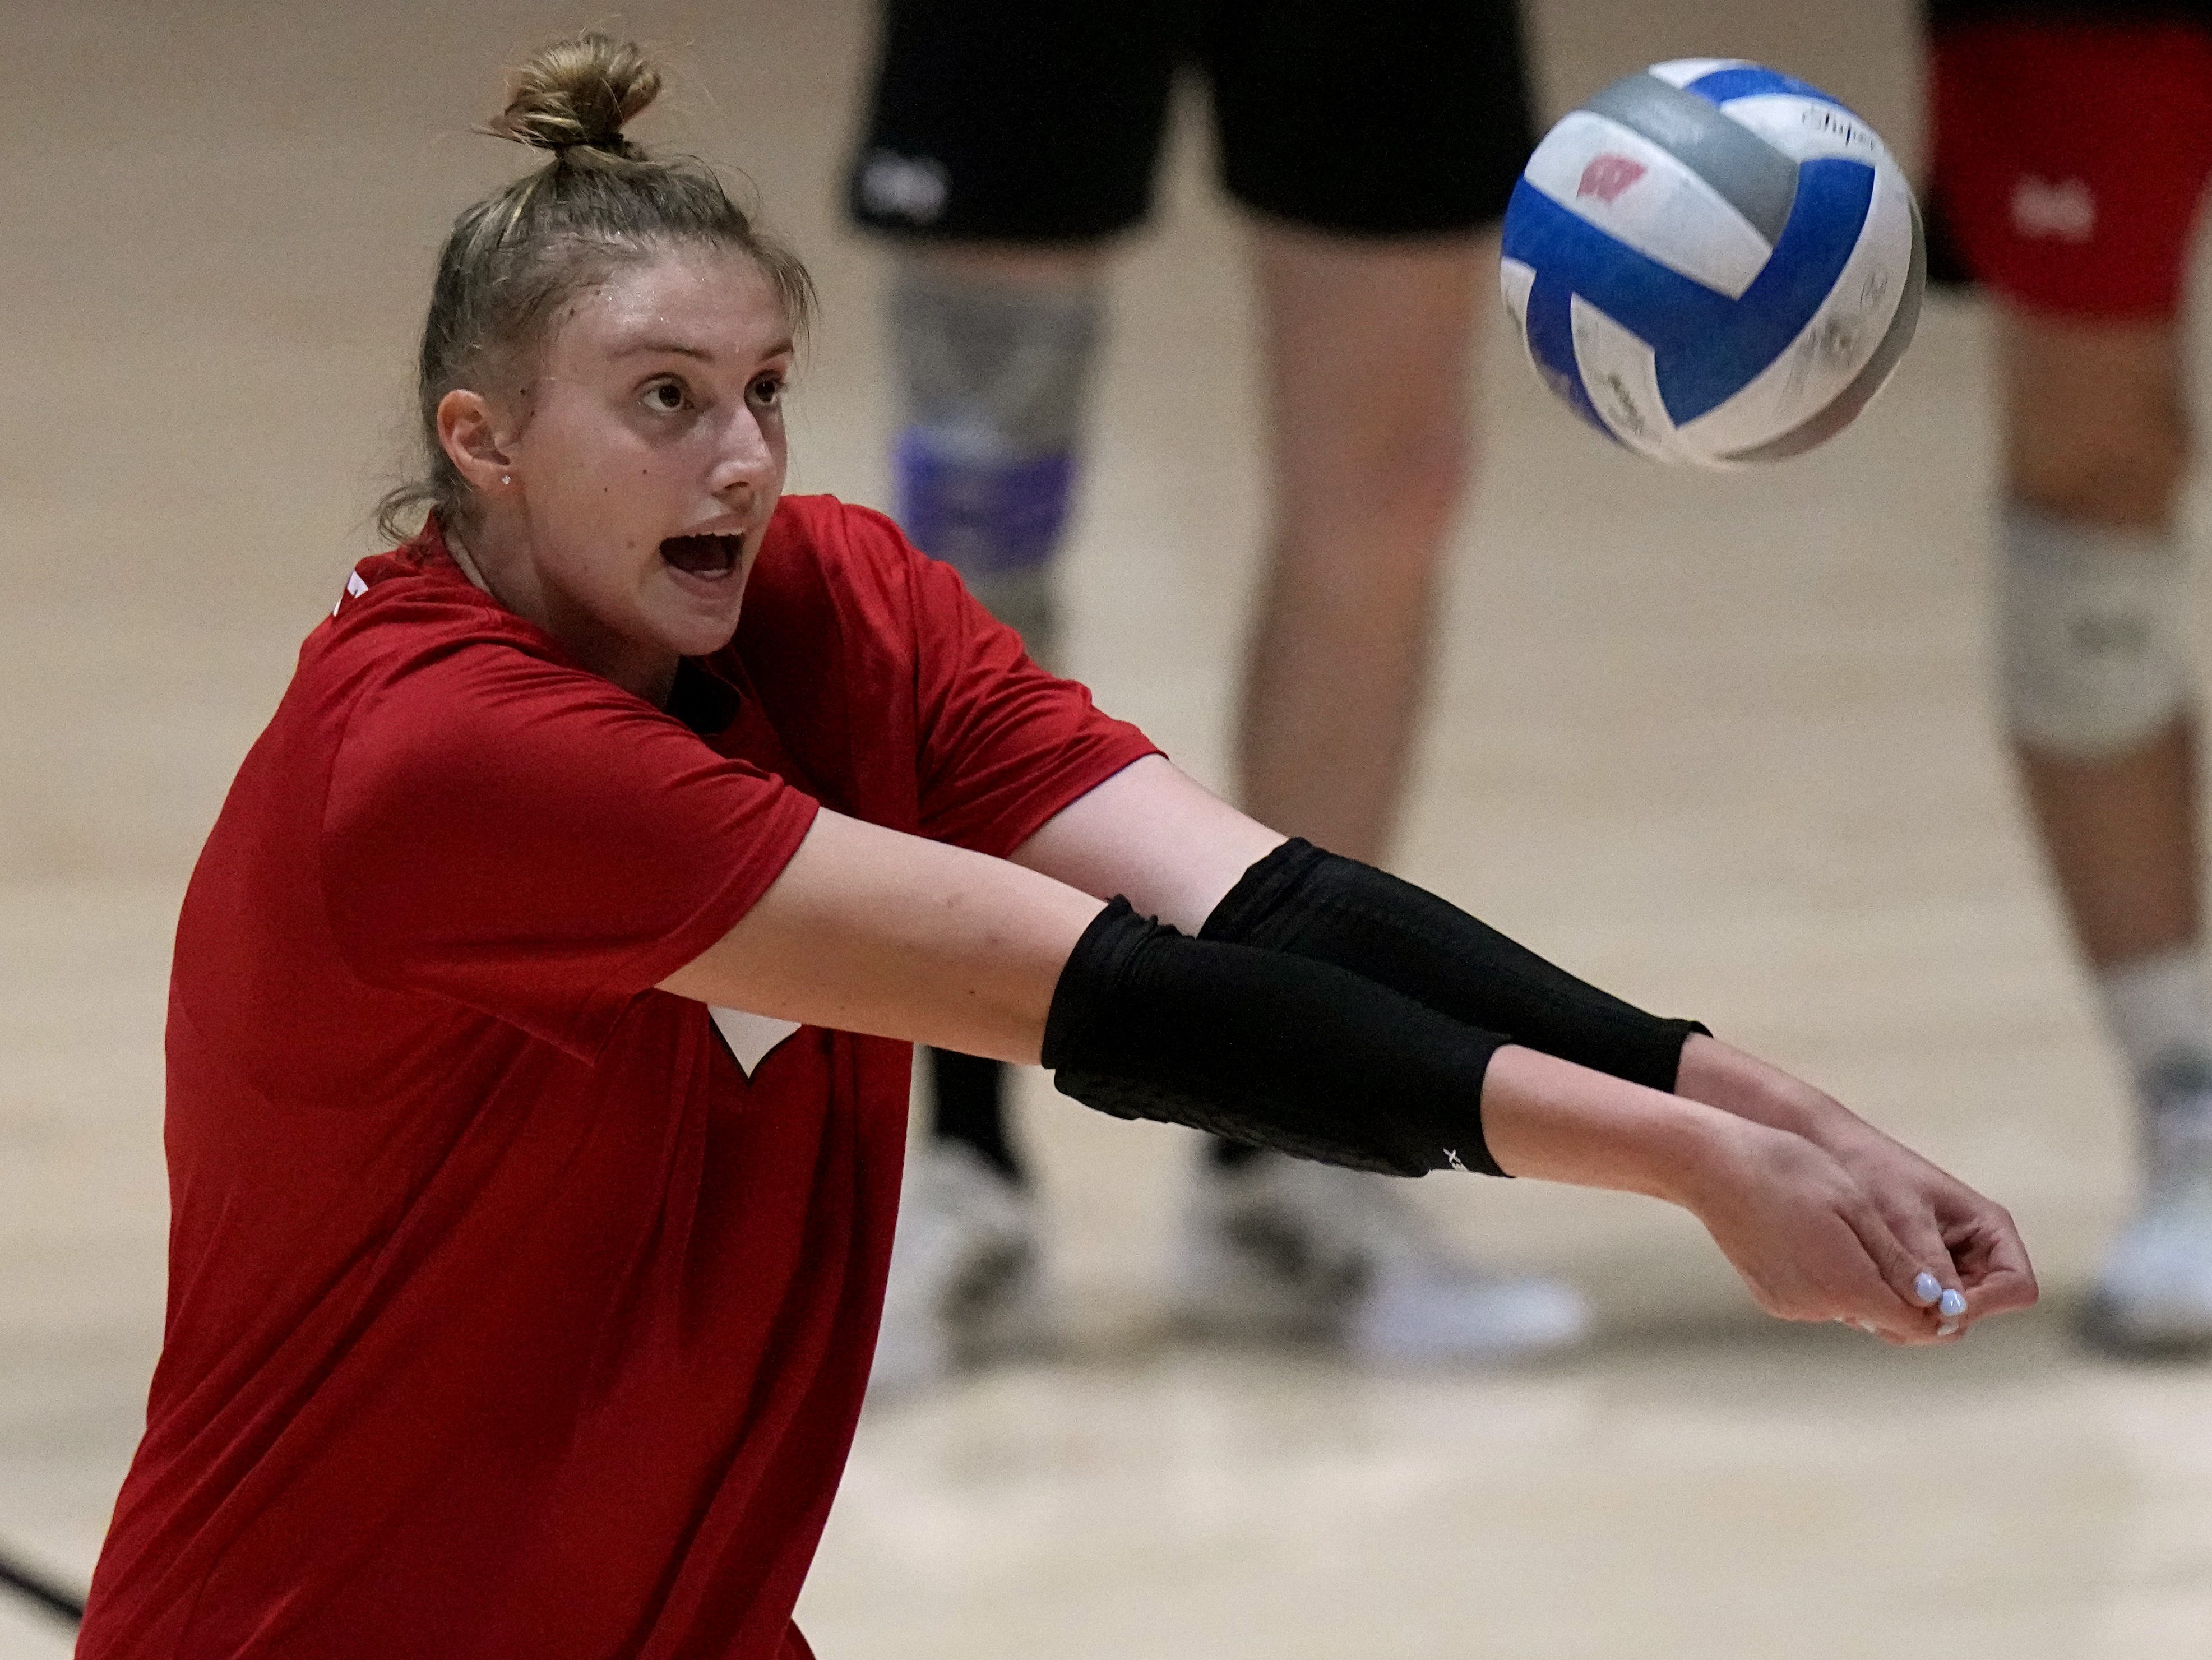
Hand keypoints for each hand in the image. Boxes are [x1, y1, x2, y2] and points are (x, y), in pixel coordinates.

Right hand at [1675, 1116, 1963, 1341]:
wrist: (1712, 1167)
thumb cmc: (1790, 1172)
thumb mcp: (1855, 1207)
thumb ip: (1896, 1260)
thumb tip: (1934, 1299)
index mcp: (1848, 1285)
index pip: (1913, 1322)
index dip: (1933, 1306)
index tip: (1939, 1276)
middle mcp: (1819, 1307)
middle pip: (1880, 1315)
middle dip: (1895, 1289)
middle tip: (1884, 1237)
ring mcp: (1790, 1305)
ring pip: (1847, 1305)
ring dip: (1857, 1279)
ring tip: (1842, 1226)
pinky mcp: (1769, 1297)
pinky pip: (1815, 1298)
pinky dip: (1824, 1277)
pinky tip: (1809, 1235)